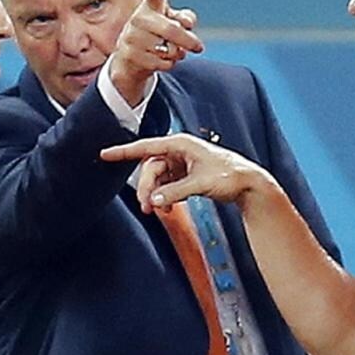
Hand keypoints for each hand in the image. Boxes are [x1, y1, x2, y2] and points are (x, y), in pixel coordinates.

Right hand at [99, 133, 272, 212]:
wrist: (249, 184)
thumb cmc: (229, 176)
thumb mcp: (200, 184)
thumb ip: (175, 192)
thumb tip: (154, 200)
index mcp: (180, 144)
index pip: (146, 147)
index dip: (124, 151)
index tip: (104, 154)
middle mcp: (179, 151)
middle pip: (150, 168)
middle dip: (146, 188)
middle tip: (147, 208)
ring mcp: (182, 163)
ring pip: (158, 179)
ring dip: (155, 195)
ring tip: (158, 211)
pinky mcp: (186, 175)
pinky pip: (167, 186)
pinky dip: (165, 197)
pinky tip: (168, 208)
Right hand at [109, 0, 202, 105]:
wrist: (129, 59)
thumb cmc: (154, 35)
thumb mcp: (168, 21)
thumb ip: (182, 18)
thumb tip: (187, 22)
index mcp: (148, 7)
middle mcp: (138, 19)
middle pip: (171, 30)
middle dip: (188, 40)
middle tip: (199, 47)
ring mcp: (132, 38)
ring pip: (169, 49)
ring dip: (177, 53)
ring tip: (171, 50)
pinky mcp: (131, 57)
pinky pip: (162, 63)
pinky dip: (169, 64)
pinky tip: (162, 60)